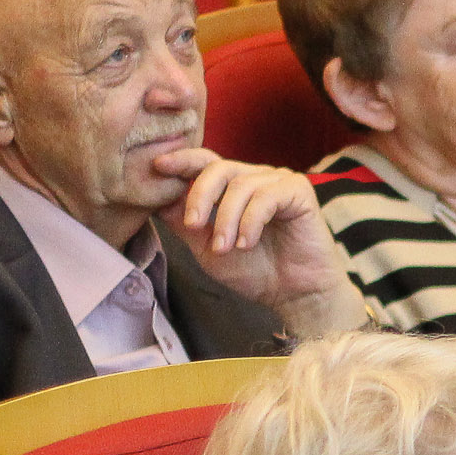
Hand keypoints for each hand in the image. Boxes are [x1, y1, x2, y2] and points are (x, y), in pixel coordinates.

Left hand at [154, 148, 368, 336]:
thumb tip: (157, 201)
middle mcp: (255, 178)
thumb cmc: (255, 272)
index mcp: (233, 186)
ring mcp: (278, 182)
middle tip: (192, 226)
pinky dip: (251, 221)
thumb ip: (184, 224)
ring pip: (241, 185)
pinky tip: (247, 244)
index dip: (182, 161)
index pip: (204, 162)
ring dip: (226, 219)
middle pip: (218, 168)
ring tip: (225, 248)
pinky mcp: (298, 191)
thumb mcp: (207, 249)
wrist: (295, 294)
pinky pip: (266, 197)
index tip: (158, 166)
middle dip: (199, 196)